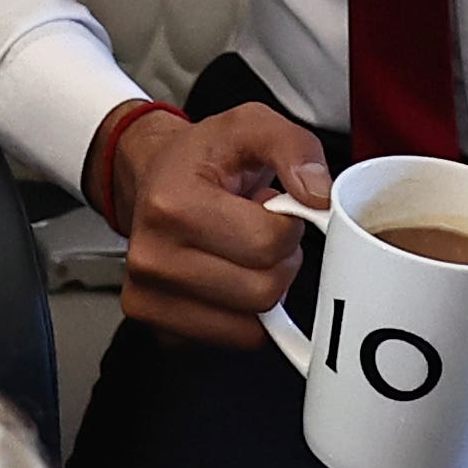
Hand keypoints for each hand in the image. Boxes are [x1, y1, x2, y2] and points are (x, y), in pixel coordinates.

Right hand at [103, 99, 324, 346]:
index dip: (288, 226)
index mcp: (171, 205)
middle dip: (280, 262)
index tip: (273, 208)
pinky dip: (245, 317)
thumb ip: (295, 148)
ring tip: (242, 253)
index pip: (267, 244)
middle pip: (263, 291)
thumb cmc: (203, 158)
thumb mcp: (251, 126)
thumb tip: (318, 194)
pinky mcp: (160, 330)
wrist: (155, 178)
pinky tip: (228, 279)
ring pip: (251, 327)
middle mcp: (152, 258)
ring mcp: (149, 299)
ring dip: (264, 292)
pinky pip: (233, 341)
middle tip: (261, 233)